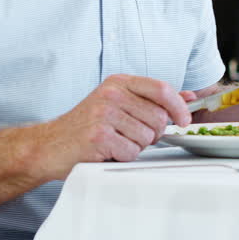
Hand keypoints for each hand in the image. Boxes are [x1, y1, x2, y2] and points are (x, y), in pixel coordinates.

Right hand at [44, 74, 192, 173]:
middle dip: (153, 134)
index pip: (161, 88)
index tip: (183, 121)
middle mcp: (111, 93)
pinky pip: (131, 152)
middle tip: (132, 136)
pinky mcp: (98, 135)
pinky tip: (107, 151)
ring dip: (136, 147)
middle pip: (158, 117)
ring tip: (115, 142)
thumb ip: (152, 99)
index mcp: (118, 82)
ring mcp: (104, 113)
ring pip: (147, 137)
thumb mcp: (118, 103)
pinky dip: (123, 157)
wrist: (49, 145)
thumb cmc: (86, 126)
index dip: (179, 106)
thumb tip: (188, 97)